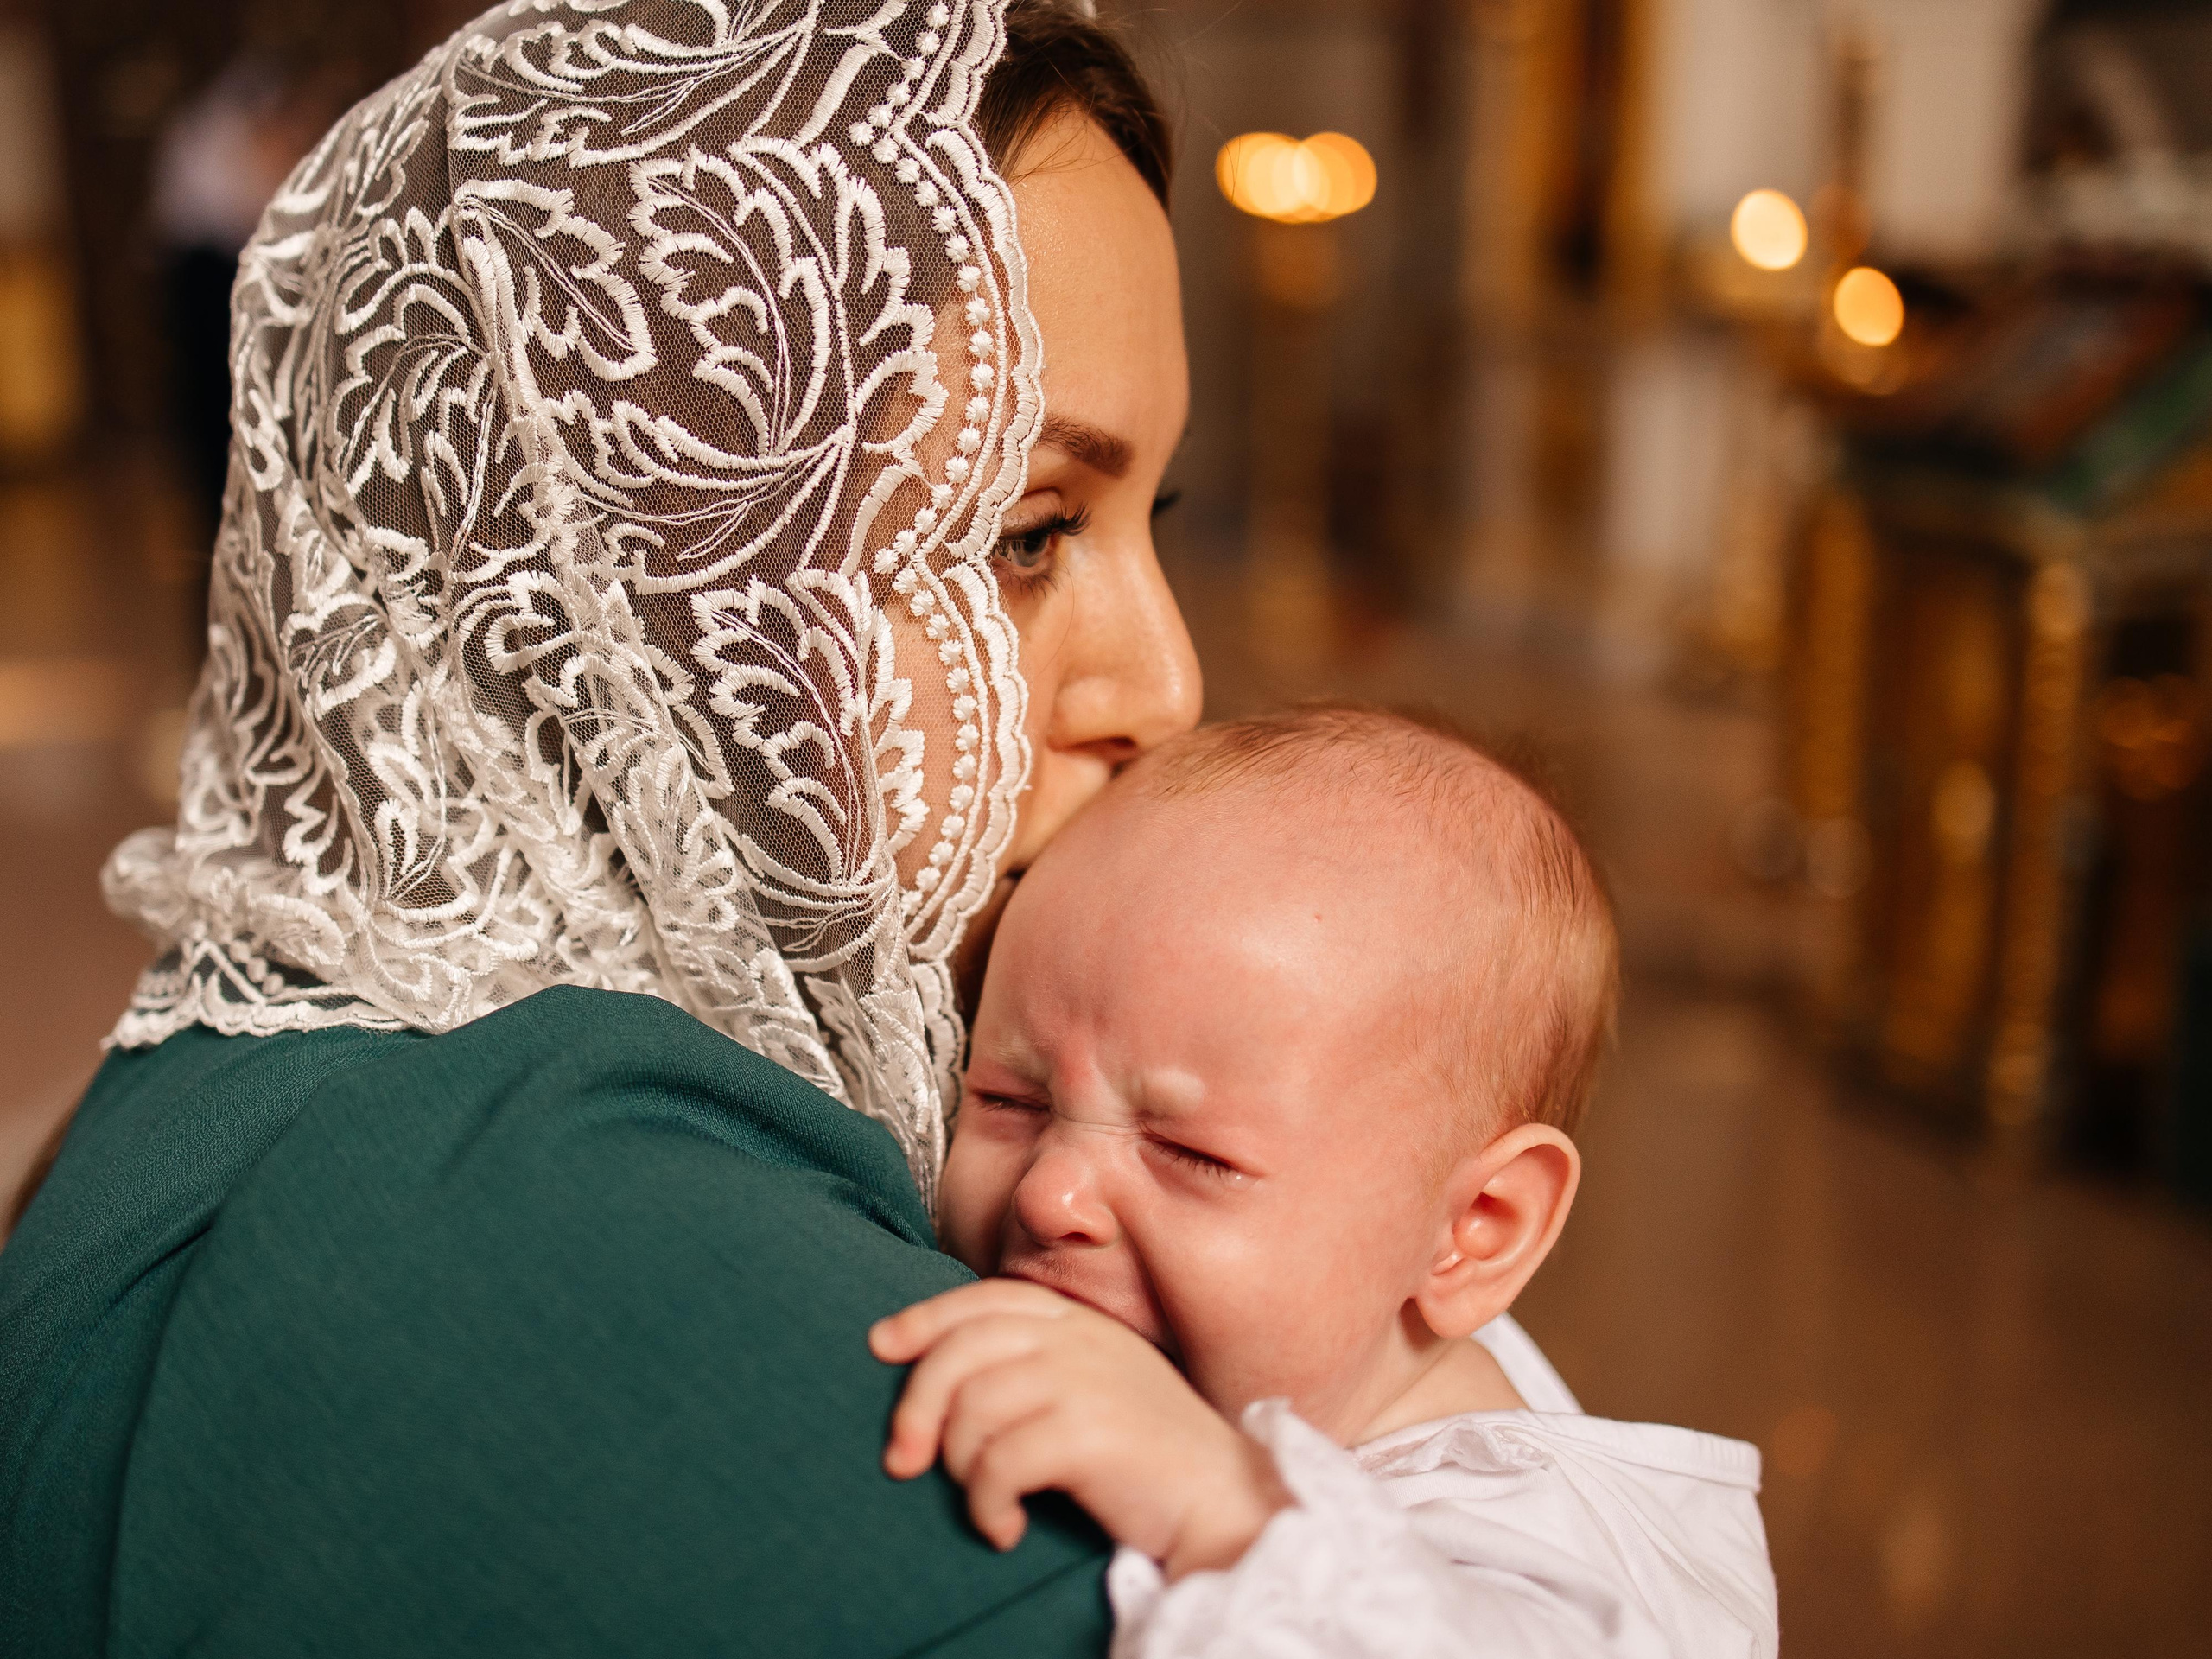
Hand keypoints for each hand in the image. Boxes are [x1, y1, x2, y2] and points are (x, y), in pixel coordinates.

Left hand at [870, 1279, 1290, 1578]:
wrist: (1223, 1502)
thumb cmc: (1147, 1456)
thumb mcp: (1093, 1388)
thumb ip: (1036, 1366)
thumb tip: (942, 1375)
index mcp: (1080, 1323)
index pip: (986, 1299)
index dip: (926, 1317)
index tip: (880, 1345)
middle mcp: (1080, 1339)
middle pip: (961, 1351)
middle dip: (915, 1406)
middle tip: (900, 1460)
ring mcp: (1087, 1380)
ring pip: (972, 1408)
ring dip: (960, 1468)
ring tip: (984, 1501)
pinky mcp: (1090, 1433)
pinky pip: (999, 1461)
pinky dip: (985, 1503)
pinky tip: (1003, 1529)